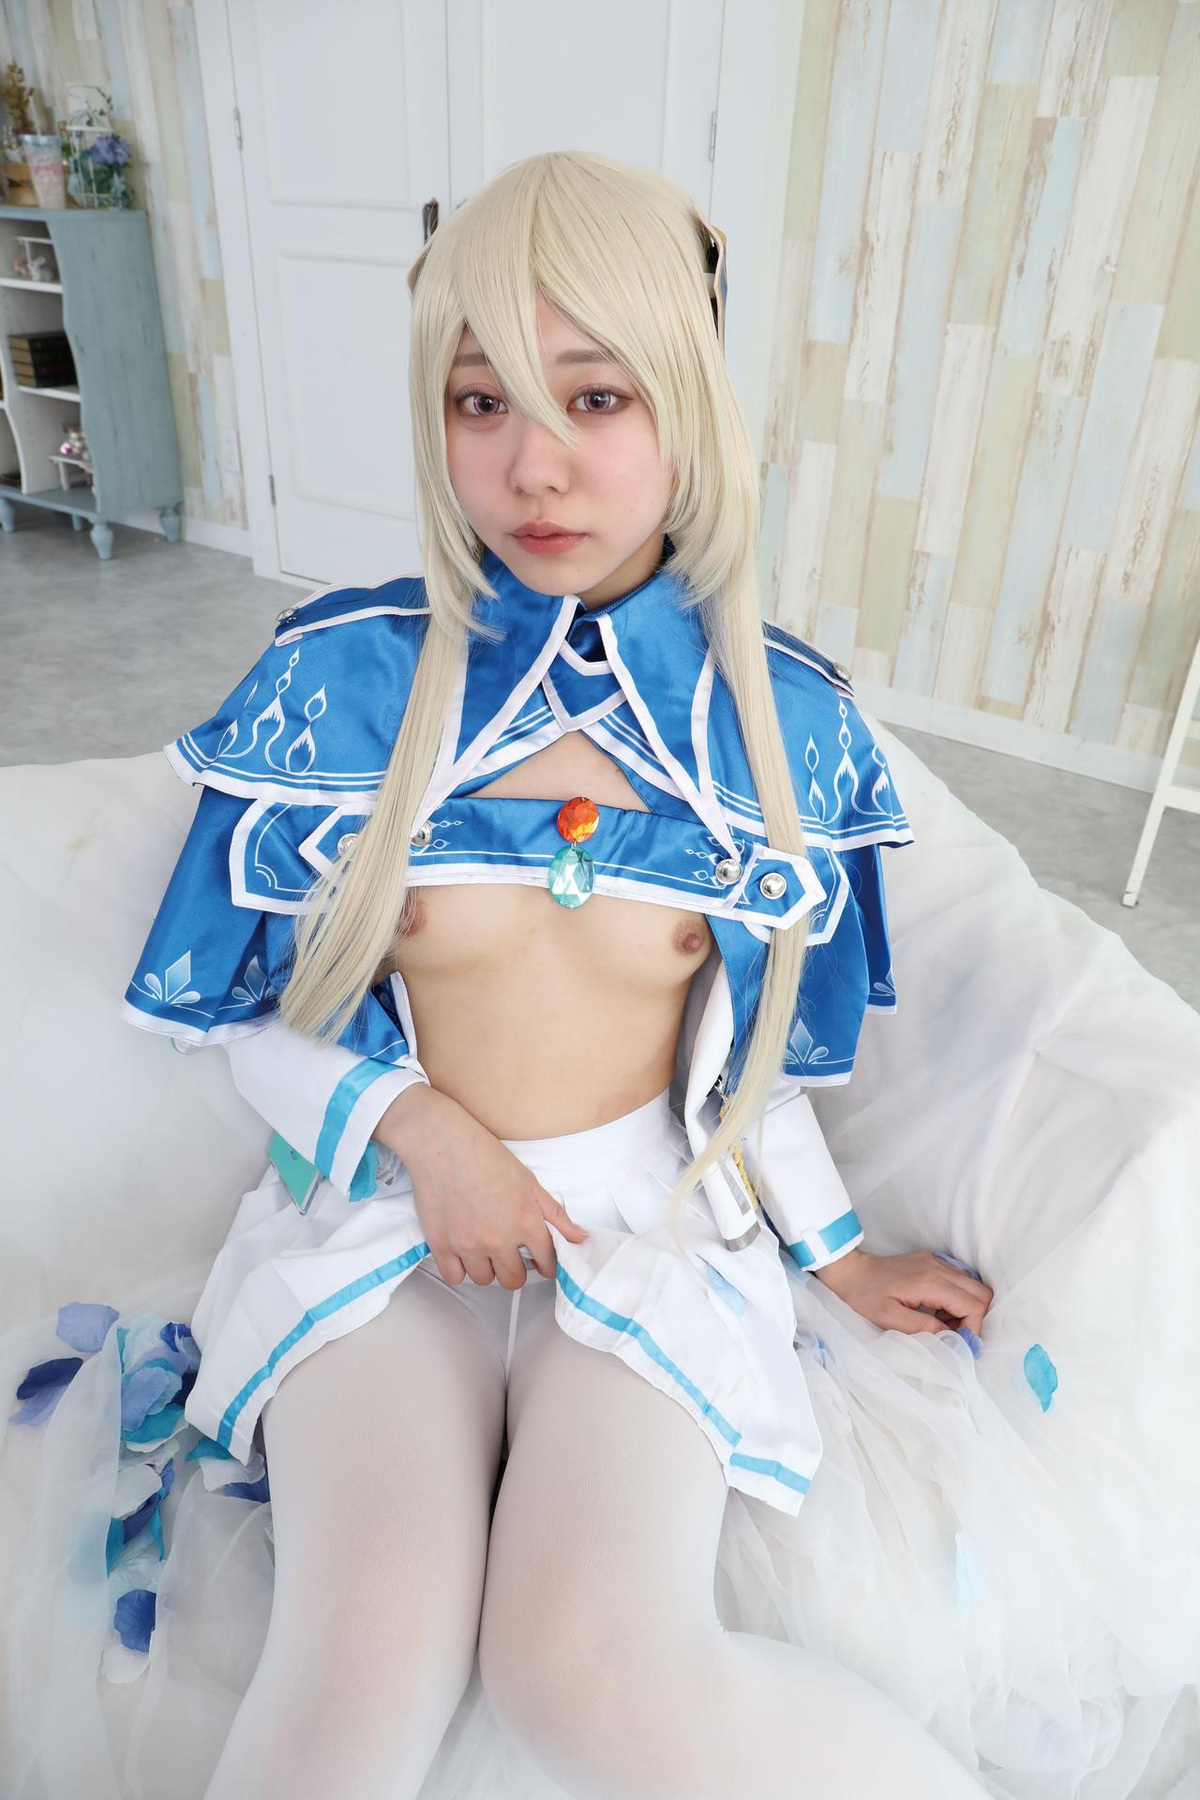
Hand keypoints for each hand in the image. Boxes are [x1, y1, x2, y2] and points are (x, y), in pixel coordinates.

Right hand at [373, 1085, 589, 1288]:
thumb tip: (580, 1238)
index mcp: (525, 1223)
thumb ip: (556, 1215)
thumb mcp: (529, 1182)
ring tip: (485, 1249)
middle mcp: (498, 1240)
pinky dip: (460, 1269)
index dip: (547, 1264)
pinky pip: (454, 1277)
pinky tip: (464, 1253)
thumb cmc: (486, 1156)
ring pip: (484, 1280)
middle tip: (511, 1254)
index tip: (541, 1261)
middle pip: (513, 1280)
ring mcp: (467, 1245)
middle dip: (516, 1270)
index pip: (546, 1263)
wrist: (442, 1144)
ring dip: (488, 1269)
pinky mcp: (441, 1245)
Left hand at [812, 1247, 992, 1337]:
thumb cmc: (864, 1296)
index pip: (974, 1305)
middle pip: (982, 1294)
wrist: (849, 1271)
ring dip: (965, 1310)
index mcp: (930, 1282)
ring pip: (973, 1287)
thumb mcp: (888, 1319)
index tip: (959, 1344)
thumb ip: (923, 1328)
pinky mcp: (932, 1262)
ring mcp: (937, 1262)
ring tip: (941, 1324)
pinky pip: (959, 1281)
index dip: (973, 1329)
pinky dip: (956, 1300)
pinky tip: (936, 1310)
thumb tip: (952, 1338)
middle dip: (974, 1319)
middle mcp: (939, 1268)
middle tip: (954, 1334)